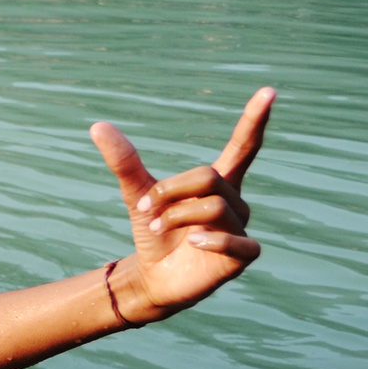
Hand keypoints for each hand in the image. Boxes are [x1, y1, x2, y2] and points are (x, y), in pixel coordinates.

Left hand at [91, 86, 274, 319]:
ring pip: (213, 207)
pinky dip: (210, 240)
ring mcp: (242, 228)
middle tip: (145, 210)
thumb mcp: (136, 194)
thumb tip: (97, 125)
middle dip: (170, 191)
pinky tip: (192, 244)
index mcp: (217, 183)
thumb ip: (124, 162)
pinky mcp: (244, 255)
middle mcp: (235, 201)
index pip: (243, 146)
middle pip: (208, 177)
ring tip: (158, 229)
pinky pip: (236, 241)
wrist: (153, 277)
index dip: (255, 120)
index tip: (270, 91)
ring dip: (176, 216)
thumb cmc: (154, 233)